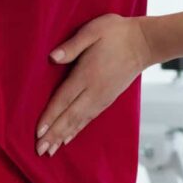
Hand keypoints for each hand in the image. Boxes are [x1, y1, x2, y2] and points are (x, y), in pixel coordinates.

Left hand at [35, 14, 155, 156]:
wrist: (144, 43)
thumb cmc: (116, 33)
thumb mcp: (93, 30)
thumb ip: (73, 45)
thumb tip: (53, 57)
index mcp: (87, 74)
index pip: (64, 99)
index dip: (50, 116)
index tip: (38, 132)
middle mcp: (94, 90)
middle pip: (70, 116)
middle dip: (54, 134)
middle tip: (40, 150)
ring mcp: (102, 97)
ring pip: (79, 121)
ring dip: (63, 136)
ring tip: (50, 151)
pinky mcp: (108, 99)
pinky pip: (89, 118)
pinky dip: (77, 130)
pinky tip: (68, 138)